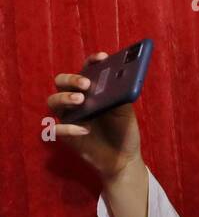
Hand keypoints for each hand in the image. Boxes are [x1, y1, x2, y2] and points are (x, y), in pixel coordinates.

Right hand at [48, 53, 142, 181]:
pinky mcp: (66, 134)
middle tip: (86, 84)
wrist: (124, 159)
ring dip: (65, 98)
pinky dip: (67, 128)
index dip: (92, 61)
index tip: (103, 58)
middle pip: (62, 82)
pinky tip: (83, 130)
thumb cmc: (124, 132)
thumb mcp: (126, 112)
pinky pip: (56, 128)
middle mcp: (76, 100)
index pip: (86, 70)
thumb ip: (122, 96)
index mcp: (91, 90)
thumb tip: (122, 79)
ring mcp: (69, 116)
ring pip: (53, 101)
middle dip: (72, 80)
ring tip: (81, 101)